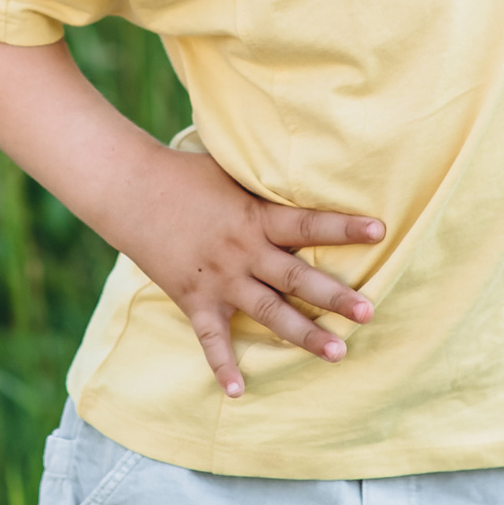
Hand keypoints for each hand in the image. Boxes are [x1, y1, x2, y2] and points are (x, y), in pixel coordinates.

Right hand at [0, 0, 380, 396]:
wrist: (122, 187)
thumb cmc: (179, 169)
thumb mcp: (225, 157)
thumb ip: (263, 149)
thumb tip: (301, 112)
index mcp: (252, 213)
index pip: (307, 219)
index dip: (343, 225)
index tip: (381, 228)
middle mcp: (241, 251)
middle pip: (297, 278)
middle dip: (336, 297)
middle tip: (371, 312)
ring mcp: (216, 279)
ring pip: (266, 313)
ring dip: (302, 336)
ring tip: (338, 354)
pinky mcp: (191, 298)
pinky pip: (210, 338)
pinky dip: (224, 366)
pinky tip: (242, 392)